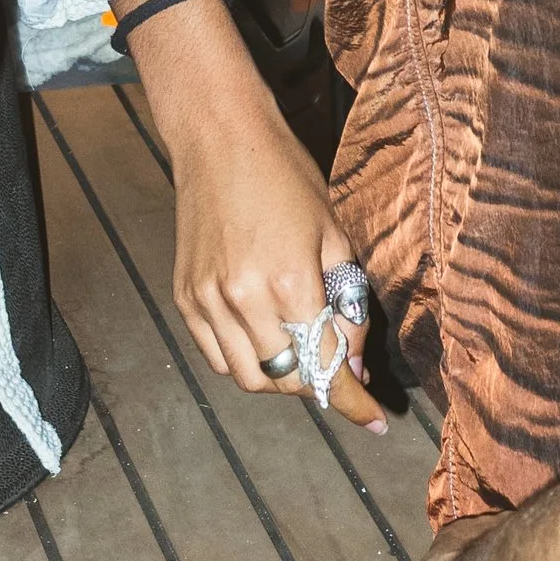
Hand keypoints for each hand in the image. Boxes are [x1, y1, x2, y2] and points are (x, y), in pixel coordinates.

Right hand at [125, 0, 382, 428]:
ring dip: (281, 380)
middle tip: (339, 371)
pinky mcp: (184, 298)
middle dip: (318, 385)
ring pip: (247, 377)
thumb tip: (352, 360)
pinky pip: (216, 355)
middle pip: (285, 380)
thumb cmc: (287, 176)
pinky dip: (245, 361)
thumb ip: (346, 303)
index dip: (353, 400)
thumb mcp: (334, 234)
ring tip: (302, 356)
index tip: (375, 422)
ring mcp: (207, 302)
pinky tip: (266, 339)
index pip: (326, 364)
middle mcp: (244, 301)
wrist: (219, 139)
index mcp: (290, 282)